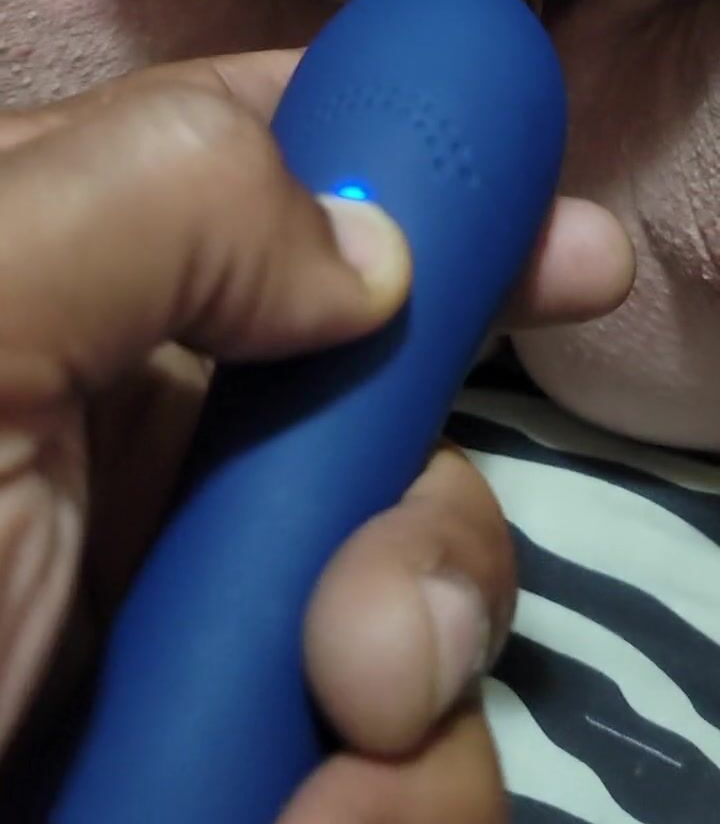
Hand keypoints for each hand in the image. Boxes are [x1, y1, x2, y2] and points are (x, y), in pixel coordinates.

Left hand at [0, 49, 631, 818]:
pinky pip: (397, 755)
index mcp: (81, 286)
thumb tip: (371, 251)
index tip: (560, 250)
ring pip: (420, 584)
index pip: (285, 174)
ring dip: (407, 683)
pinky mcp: (237, 745)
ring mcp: (199, 599)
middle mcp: (151, 431)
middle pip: (391, 410)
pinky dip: (380, 810)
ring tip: (309, 757)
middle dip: (424, 516)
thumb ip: (147, 203)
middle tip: (370, 643)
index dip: (425, 184)